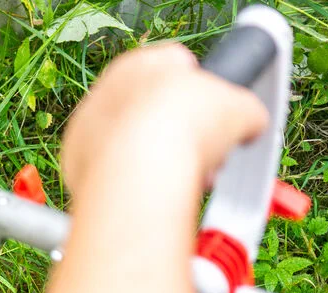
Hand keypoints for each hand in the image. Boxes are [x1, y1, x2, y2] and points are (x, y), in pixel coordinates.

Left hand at [60, 43, 267, 215]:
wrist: (140, 165)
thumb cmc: (184, 126)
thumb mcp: (242, 109)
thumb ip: (245, 112)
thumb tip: (252, 123)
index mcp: (144, 63)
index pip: (175, 68)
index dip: (201, 96)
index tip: (214, 120)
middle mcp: (107, 90)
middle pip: (150, 111)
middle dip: (179, 136)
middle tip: (203, 159)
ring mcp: (87, 126)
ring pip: (128, 144)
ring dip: (156, 162)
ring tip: (182, 182)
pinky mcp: (75, 163)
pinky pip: (109, 173)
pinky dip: (130, 184)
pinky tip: (151, 194)